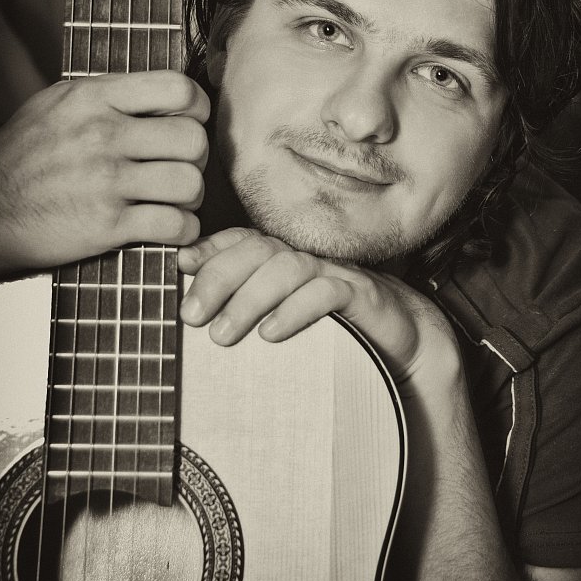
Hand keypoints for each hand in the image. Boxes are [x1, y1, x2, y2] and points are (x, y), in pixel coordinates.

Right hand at [0, 71, 208, 277]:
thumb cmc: (26, 157)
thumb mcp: (59, 105)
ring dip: (191, 198)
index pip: (178, 88)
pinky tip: (169, 227)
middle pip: (193, 139)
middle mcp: (102, 134)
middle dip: (197, 160)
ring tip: (174, 201)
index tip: (189, 124)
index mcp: (93, 98)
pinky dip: (183, 230)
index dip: (197, 109)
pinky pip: (176, 225)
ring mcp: (105, 180)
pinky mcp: (107, 224)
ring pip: (190, 183)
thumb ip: (111, 97)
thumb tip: (166, 94)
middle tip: (182, 170)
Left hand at [178, 227, 458, 384]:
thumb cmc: (336, 330)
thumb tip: (196, 319)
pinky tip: (272, 333)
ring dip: (249, 299)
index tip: (178, 266)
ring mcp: (335, 274)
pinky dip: (295, 310)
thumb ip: (248, 313)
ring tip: (221, 335)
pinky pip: (327, 292)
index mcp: (286, 259)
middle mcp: (307, 259)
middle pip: (258, 250)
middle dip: (219, 278)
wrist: (403, 340)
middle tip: (190, 315)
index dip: (209, 248)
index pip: (243, 240)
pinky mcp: (362, 295)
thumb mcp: (285, 320)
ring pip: (287, 268)